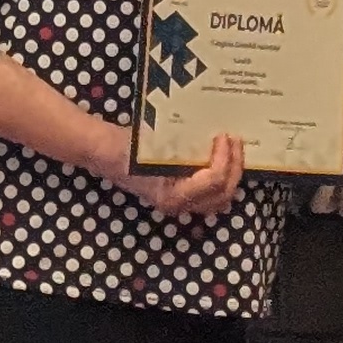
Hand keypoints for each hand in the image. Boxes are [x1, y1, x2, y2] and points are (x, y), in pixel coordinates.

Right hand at [107, 130, 245, 218]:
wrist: (107, 155)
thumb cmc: (128, 147)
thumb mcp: (156, 144)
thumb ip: (185, 147)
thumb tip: (216, 136)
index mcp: (172, 197)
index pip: (212, 181)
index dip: (224, 158)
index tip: (223, 135)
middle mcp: (179, 206)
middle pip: (223, 194)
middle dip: (234, 167)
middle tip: (234, 140)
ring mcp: (182, 204)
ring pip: (220, 197)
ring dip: (231, 173)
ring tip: (233, 148)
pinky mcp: (183, 196)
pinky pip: (211, 192)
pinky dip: (222, 176)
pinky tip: (222, 156)